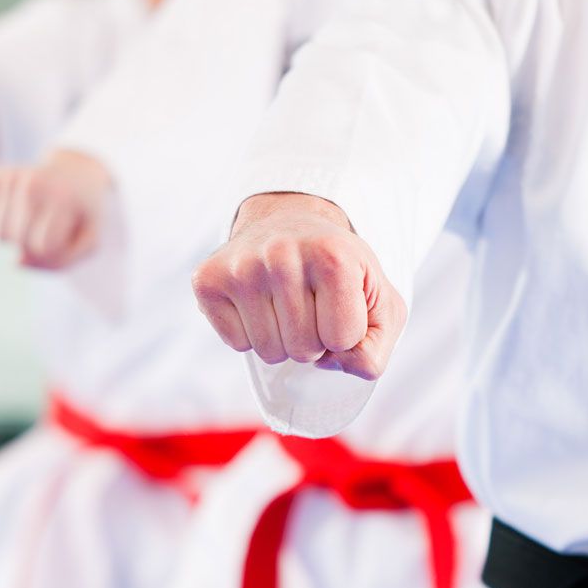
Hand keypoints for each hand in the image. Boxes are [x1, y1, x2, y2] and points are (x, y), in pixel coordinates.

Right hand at [0, 151, 110, 269]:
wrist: (77, 173)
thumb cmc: (83, 213)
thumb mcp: (90, 240)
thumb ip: (61, 262)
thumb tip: (14, 262)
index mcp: (61, 196)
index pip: (41, 247)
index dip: (51, 254)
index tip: (64, 241)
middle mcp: (33, 182)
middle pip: (17, 241)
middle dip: (32, 248)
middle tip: (49, 233)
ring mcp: (12, 177)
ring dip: (15, 239)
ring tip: (34, 224)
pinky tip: (16, 216)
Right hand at [191, 193, 405, 378]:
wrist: (289, 224)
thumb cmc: (339, 271)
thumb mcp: (380, 304)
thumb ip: (374, 350)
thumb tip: (336, 363)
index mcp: (334, 256)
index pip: (344, 341)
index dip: (345, 335)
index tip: (338, 305)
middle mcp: (283, 254)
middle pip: (305, 350)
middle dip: (313, 340)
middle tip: (310, 306)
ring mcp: (241, 266)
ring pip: (270, 352)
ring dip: (282, 340)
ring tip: (284, 304)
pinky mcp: (208, 280)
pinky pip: (237, 344)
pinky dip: (251, 335)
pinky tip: (257, 302)